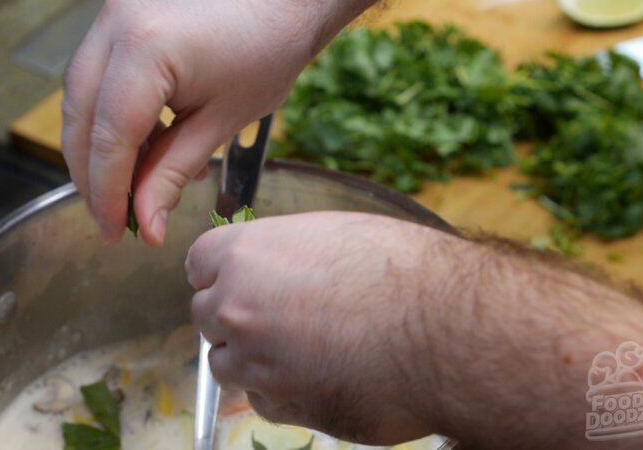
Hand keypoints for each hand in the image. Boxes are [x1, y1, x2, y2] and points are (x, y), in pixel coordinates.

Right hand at [61, 0, 325, 245]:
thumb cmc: (273, 38)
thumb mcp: (222, 118)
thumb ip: (173, 173)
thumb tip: (146, 222)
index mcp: (144, 50)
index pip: (108, 139)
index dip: (107, 194)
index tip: (115, 232)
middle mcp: (116, 23)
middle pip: (80, 117)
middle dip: (92, 174)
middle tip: (114, 218)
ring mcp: (115, 11)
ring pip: (82, 95)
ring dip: (100, 145)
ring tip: (134, 186)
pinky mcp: (124, 9)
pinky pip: (102, 70)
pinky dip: (114, 112)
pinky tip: (146, 145)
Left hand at [186, 211, 462, 443]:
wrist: (444, 333)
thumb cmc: (403, 272)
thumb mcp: (335, 234)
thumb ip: (287, 253)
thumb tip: (278, 266)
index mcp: (244, 255)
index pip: (198, 264)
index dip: (223, 271)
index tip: (240, 278)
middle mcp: (235, 308)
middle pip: (206, 314)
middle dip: (236, 315)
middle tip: (281, 316)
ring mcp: (253, 363)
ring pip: (227, 363)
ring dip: (254, 357)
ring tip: (306, 348)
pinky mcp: (281, 408)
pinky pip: (263, 399)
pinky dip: (283, 391)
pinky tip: (324, 375)